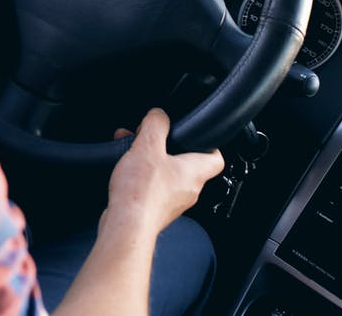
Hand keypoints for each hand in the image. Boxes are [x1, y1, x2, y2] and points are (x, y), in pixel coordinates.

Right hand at [103, 109, 224, 236]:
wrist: (126, 227)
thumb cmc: (141, 194)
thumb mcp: (148, 146)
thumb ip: (156, 124)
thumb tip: (158, 115)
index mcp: (195, 172)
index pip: (216, 158)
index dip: (209, 144)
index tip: (197, 135)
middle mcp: (188, 190)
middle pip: (186, 163)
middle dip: (166, 148)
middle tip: (151, 139)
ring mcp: (172, 203)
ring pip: (166, 175)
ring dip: (150, 160)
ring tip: (131, 151)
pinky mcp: (155, 211)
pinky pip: (152, 188)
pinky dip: (141, 176)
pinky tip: (125, 171)